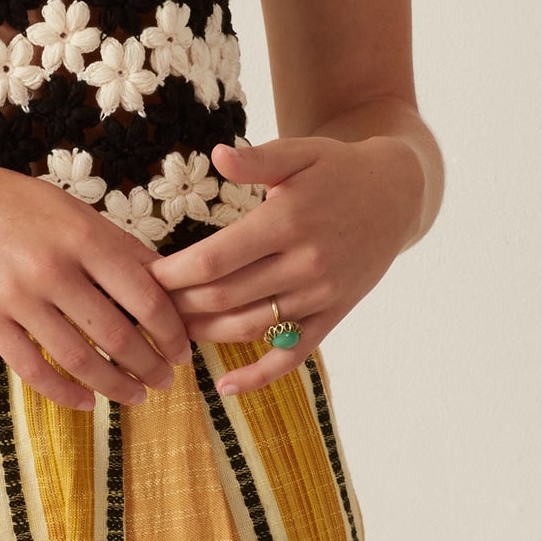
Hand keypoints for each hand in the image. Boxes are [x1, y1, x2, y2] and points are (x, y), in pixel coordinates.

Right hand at [0, 147, 193, 413]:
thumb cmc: (7, 200)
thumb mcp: (68, 207)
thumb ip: (114, 243)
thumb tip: (165, 280)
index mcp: (82, 235)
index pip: (145, 295)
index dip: (171, 330)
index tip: (183, 349)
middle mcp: (53, 268)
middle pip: (118, 335)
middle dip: (151, 365)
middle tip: (166, 380)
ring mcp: (17, 297)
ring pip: (79, 360)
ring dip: (115, 386)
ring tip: (135, 395)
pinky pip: (34, 370)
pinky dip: (65, 393)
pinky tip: (85, 402)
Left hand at [148, 135, 421, 396]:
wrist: (396, 195)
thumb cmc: (337, 169)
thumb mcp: (299, 153)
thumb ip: (256, 160)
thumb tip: (216, 155)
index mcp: (286, 222)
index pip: (216, 259)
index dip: (174, 274)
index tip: (145, 277)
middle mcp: (304, 263)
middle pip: (225, 297)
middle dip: (179, 305)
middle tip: (148, 306)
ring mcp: (320, 294)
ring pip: (250, 327)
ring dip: (205, 334)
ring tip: (173, 330)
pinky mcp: (333, 314)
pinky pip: (292, 354)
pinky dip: (259, 376)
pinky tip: (226, 387)